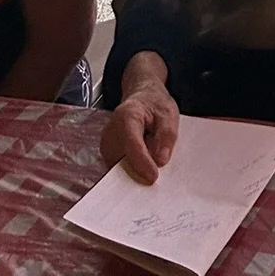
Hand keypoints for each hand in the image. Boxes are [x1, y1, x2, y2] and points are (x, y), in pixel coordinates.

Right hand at [100, 58, 178, 183]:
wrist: (141, 98)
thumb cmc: (155, 104)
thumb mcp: (169, 113)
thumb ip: (167, 136)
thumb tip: (160, 161)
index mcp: (127, 116)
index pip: (132, 145)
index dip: (142, 163)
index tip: (153, 178)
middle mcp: (110, 132)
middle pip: (123, 161)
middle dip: (140, 171)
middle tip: (157, 176)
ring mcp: (106, 145)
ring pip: (119, 169)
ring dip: (136, 171)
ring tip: (151, 162)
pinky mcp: (107, 155)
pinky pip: (118, 170)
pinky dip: (132, 170)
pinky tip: (144, 164)